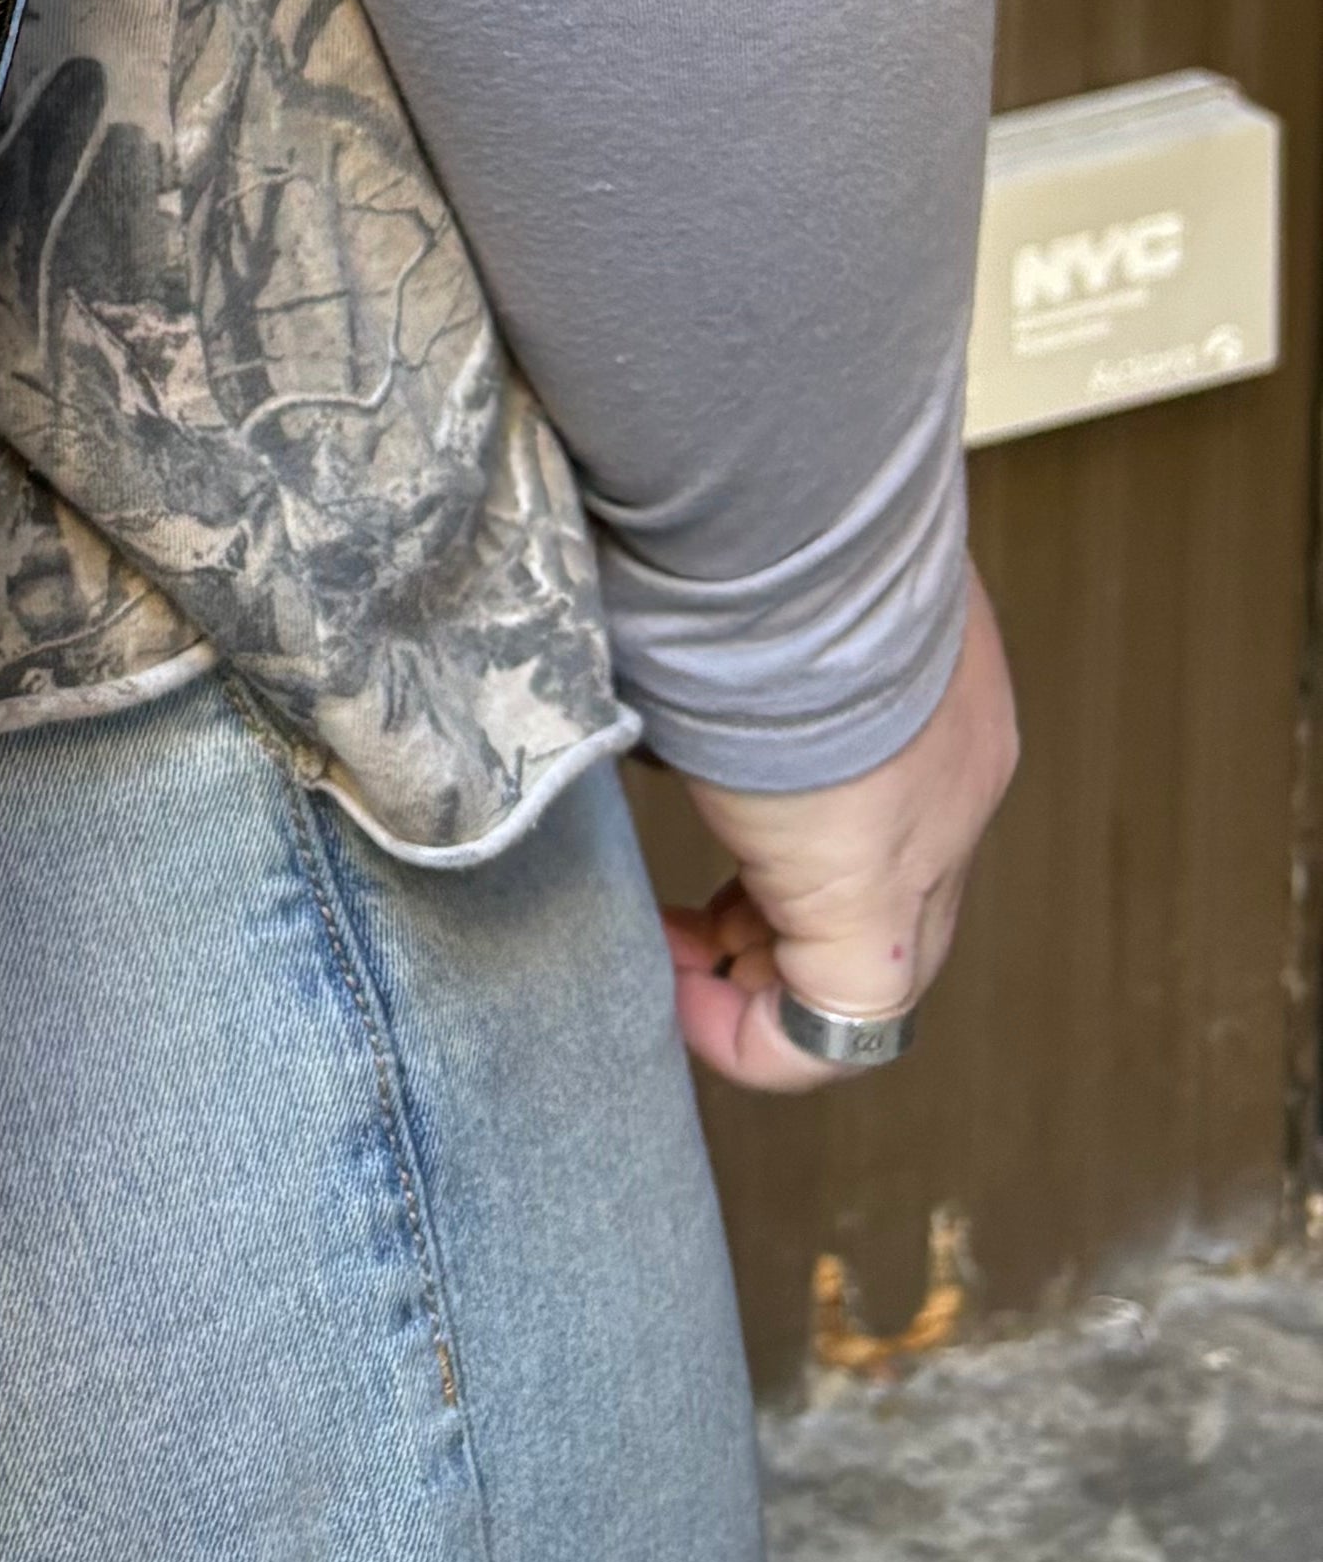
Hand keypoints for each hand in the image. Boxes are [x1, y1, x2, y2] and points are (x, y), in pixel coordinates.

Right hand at [660, 572, 1018, 1097]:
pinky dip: (758, 1042)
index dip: (784, 856)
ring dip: (757, 983)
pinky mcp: (875, 899)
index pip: (883, 814)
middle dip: (766, 934)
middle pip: (881, 905)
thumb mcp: (734, 586)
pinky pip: (838, 1030)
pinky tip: (679, 1002)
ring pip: (865, 974)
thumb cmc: (738, 524)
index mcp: (931, 689)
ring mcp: (930, 843)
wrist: (784, 519)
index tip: (697, 848)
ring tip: (664, 962)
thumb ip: (703, 637)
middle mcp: (954, 774)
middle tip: (673, 929)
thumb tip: (608, 650)